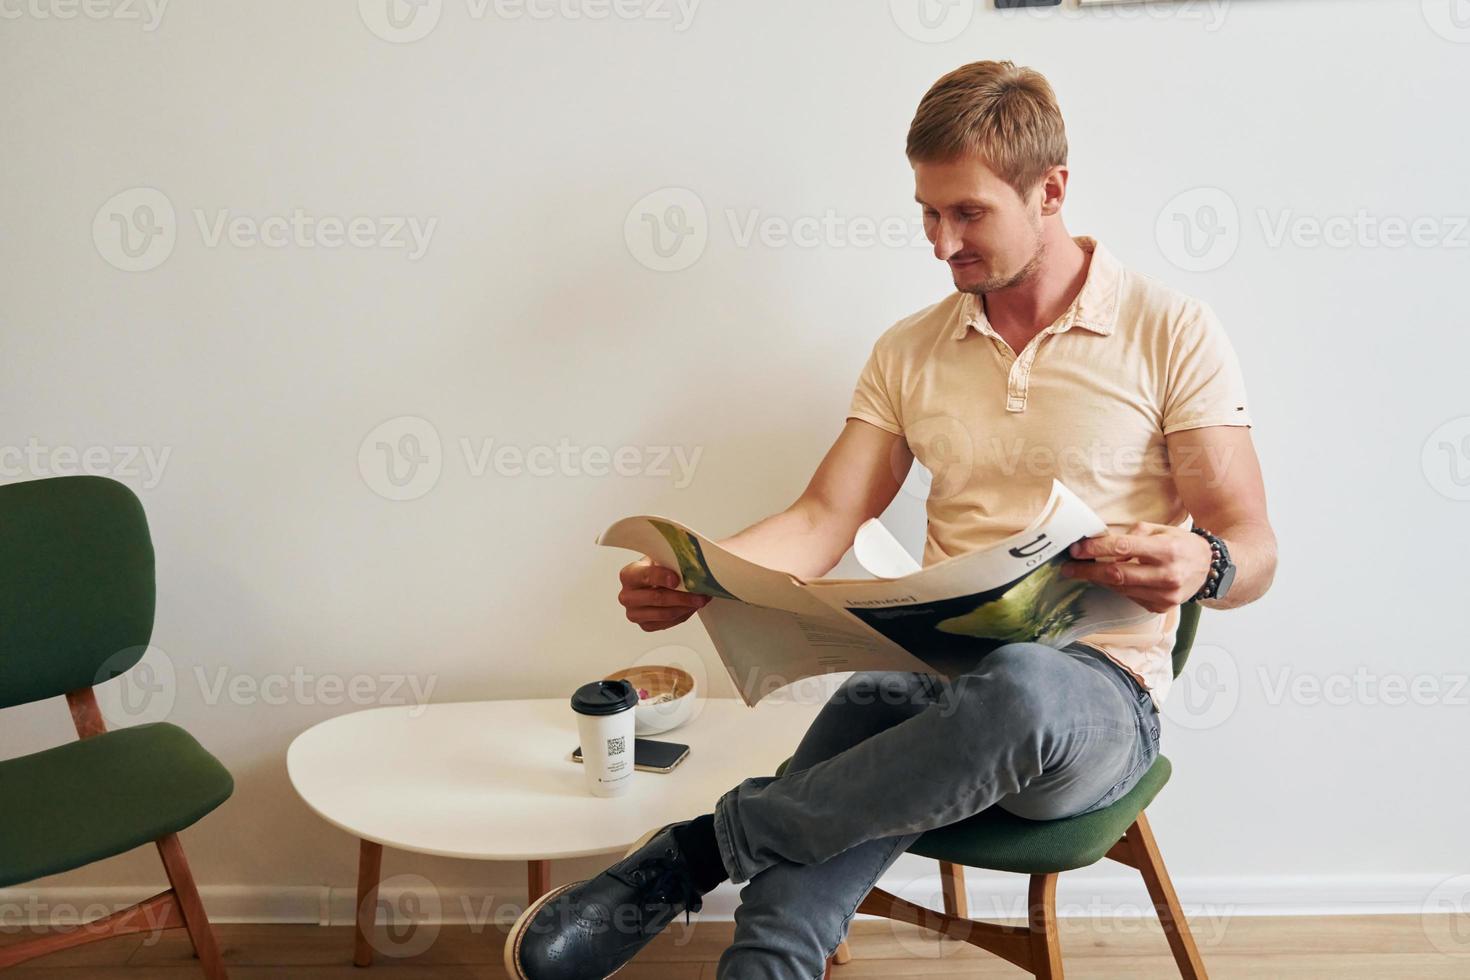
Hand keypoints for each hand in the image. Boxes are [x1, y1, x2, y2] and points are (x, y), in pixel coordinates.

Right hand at [617, 555, 710, 631]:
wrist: (654, 583)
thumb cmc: (658, 569)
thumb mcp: (661, 559)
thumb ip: (670, 560)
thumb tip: (691, 563)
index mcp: (628, 575)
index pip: (645, 576)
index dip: (661, 577)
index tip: (677, 579)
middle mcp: (627, 596)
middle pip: (657, 598)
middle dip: (682, 596)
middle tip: (700, 594)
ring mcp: (634, 613)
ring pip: (664, 613)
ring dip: (686, 607)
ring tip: (701, 600)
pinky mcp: (645, 625)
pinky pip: (668, 623)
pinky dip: (683, 615)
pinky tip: (691, 606)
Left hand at [1060, 522, 1211, 613]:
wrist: (1210, 569)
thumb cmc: (1182, 545)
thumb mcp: (1162, 530)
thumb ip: (1134, 534)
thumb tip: (1101, 540)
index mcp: (1167, 550)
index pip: (1123, 548)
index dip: (1095, 549)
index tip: (1075, 549)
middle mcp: (1167, 575)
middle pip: (1116, 574)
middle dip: (1087, 571)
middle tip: (1067, 567)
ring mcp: (1165, 596)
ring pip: (1120, 588)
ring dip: (1098, 580)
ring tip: (1083, 571)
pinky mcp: (1161, 608)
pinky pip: (1129, 597)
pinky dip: (1116, 588)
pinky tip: (1109, 579)